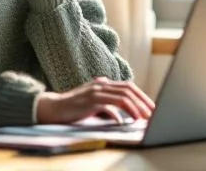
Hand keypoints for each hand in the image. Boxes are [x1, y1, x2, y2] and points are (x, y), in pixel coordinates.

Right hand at [35, 77, 155, 124]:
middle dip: (143, 101)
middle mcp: (101, 85)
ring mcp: (96, 92)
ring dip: (136, 107)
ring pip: (123, 96)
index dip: (142, 96)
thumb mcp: (92, 102)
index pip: (128, 86)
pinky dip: (121, 113)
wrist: (52, 108)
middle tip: (153, 113)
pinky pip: (111, 105)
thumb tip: (119, 113)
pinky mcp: (90, 101)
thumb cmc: (73, 108)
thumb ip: (105, 103)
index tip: (151, 107)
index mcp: (103, 84)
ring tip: (144, 118)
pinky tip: (126, 121)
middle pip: (128, 89)